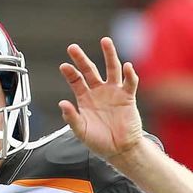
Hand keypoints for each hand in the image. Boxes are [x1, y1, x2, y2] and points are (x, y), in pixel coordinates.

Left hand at [58, 37, 142, 159]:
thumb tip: (62, 103)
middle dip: (81, 58)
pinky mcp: (128, 97)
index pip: (76, 80)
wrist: (119, 150)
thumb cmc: (99, 142)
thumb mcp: (81, 131)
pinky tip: (127, 66)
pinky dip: (129, 74)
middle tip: (72, 48)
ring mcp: (114, 92)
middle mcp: (99, 92)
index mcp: (85, 99)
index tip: (64, 66)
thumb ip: (71, 117)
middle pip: (90, 70)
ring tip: (105, 41)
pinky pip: (129, 82)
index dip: (70, 73)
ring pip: (112, 69)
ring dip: (109, 55)